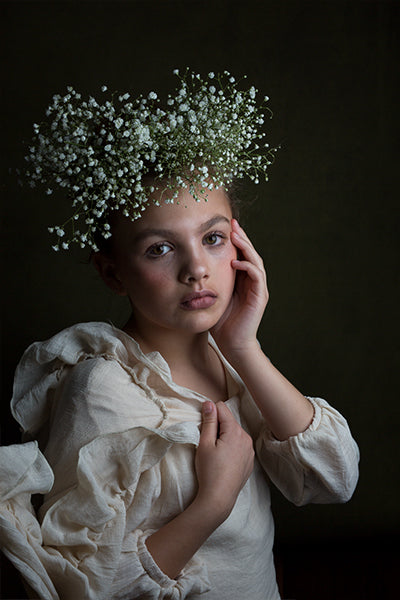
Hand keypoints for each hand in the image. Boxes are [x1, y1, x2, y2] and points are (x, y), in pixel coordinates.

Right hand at [195, 401, 253, 519]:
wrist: (219, 498)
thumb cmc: (209, 471)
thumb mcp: (205, 443)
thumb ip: (209, 421)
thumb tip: (209, 403)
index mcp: (235, 431)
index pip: (222, 408)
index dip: (210, 413)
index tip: (203, 425)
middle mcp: (246, 438)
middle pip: (229, 421)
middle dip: (217, 427)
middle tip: (208, 444)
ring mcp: (250, 450)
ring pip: (234, 433)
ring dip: (224, 437)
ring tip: (215, 454)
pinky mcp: (249, 461)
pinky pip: (239, 446)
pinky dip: (231, 447)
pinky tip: (223, 461)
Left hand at [211, 219, 268, 360]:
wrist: (232, 344)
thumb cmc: (220, 322)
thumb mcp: (212, 296)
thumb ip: (209, 281)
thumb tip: (191, 268)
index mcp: (242, 279)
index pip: (240, 253)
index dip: (235, 239)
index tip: (224, 226)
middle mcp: (252, 281)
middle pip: (250, 252)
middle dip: (241, 237)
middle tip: (232, 223)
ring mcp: (258, 288)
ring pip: (255, 260)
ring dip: (246, 247)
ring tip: (235, 236)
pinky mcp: (260, 296)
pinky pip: (256, 276)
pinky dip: (248, 266)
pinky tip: (236, 261)